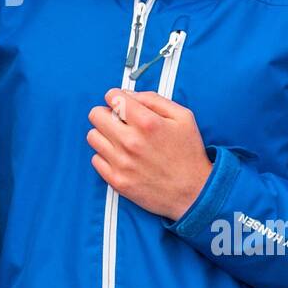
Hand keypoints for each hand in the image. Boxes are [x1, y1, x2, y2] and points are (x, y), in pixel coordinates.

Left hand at [86, 88, 213, 220]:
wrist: (195, 193)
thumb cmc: (189, 153)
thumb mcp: (183, 117)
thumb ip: (153, 99)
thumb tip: (128, 94)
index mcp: (147, 122)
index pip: (112, 97)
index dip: (116, 97)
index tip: (121, 104)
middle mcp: (131, 141)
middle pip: (95, 115)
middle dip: (106, 114)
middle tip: (119, 122)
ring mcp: (121, 163)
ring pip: (93, 136)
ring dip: (104, 135)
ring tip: (120, 140)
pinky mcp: (117, 181)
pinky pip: (96, 159)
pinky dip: (106, 156)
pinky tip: (121, 157)